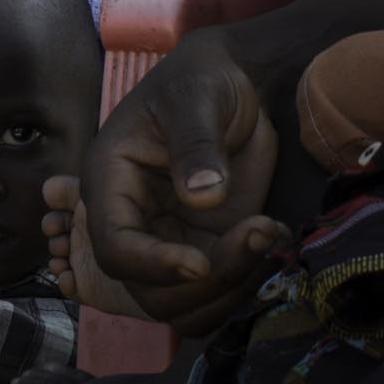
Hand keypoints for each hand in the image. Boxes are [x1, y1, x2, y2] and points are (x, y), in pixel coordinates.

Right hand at [78, 37, 289, 333]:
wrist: (236, 84)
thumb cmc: (202, 79)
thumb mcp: (196, 98)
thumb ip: (195, 144)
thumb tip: (202, 196)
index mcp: (110, 183)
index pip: (114, 246)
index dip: (152, 265)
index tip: (201, 262)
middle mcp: (135, 221)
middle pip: (150, 292)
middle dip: (205, 284)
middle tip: (258, 238)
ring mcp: (171, 240)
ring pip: (185, 305)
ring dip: (232, 288)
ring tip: (269, 234)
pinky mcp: (207, 246)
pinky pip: (218, 292)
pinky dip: (248, 282)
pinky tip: (272, 236)